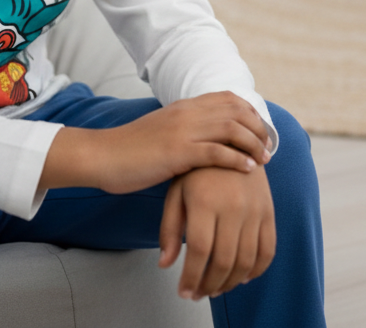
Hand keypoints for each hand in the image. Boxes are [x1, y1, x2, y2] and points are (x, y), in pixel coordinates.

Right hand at [40, 91, 271, 193]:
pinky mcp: (176, 152)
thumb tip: (203, 138)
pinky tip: (246, 170)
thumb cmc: (130, 150)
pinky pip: (216, 152)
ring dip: (253, 144)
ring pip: (231, 128)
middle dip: (258, 128)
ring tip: (263, 160)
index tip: (260, 130)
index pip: (226, 98)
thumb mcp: (161, 131)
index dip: (250, 112)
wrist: (102, 155)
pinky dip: (237, 160)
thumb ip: (183, 129)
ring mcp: (181, 131)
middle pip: (235, 110)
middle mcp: (185, 113)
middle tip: (268, 148)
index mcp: (181, 106)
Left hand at [159, 165, 275, 299]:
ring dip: (231, 283)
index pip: (198, 250)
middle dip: (209, 285)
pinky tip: (242, 277)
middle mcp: (232, 205)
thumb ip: (169, 227)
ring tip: (216, 289)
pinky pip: (268, 250)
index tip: (183, 291)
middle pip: (223, 260)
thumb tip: (165, 264)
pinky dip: (257, 270)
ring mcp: (254, 209)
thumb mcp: (176, 190)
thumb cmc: (196, 168)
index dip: (190, 276)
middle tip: (198, 294)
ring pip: (246, 260)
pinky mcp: (269, 211)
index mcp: (204, 199)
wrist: (230, 140)